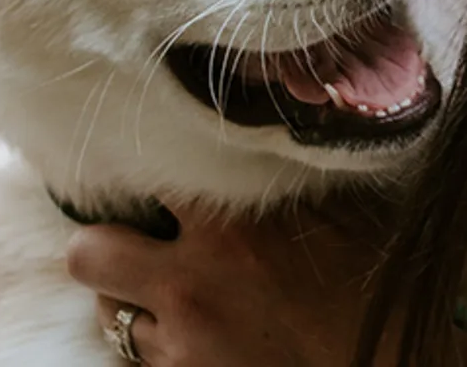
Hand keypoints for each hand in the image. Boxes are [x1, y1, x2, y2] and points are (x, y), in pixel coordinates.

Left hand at [64, 196, 393, 365]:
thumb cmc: (378, 290)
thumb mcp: (343, 213)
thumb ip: (286, 175)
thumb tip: (263, 124)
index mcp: (233, 224)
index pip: (147, 173)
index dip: (148, 173)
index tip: (156, 177)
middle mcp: (194, 281)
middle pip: (89, 251)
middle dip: (105, 246)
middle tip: (136, 243)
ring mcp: (183, 342)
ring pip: (108, 312)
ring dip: (132, 300)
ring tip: (173, 297)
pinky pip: (140, 357)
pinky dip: (160, 345)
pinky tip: (195, 337)